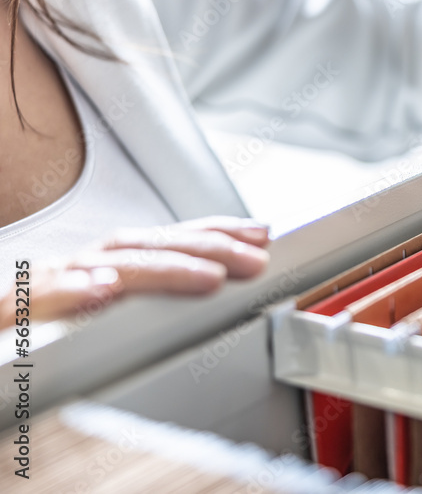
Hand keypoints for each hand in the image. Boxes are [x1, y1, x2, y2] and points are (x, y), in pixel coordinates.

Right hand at [0, 217, 270, 327]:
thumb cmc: (41, 322)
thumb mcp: (100, 301)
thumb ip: (148, 291)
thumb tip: (212, 280)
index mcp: (108, 264)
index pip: (169, 239)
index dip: (216, 232)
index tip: (263, 233)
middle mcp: (83, 266)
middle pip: (150, 247)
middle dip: (208, 248)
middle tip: (255, 258)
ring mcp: (47, 286)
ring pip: (108, 268)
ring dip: (162, 268)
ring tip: (210, 276)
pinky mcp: (10, 313)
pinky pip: (38, 300)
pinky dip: (71, 291)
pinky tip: (101, 288)